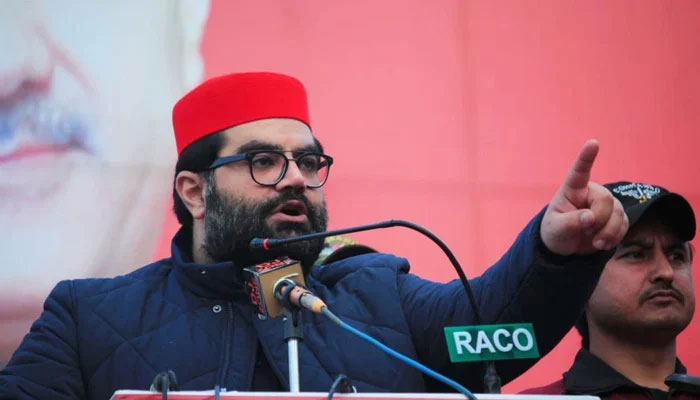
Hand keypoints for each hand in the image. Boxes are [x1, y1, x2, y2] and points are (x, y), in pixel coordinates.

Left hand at [541, 139, 627, 254]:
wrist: (566, 247)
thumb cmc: (556, 231)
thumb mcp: (557, 229)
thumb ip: (571, 222)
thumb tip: (590, 217)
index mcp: (572, 190)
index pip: (579, 171)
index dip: (586, 157)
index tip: (593, 143)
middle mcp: (591, 192)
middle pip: (606, 199)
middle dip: (598, 220)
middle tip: (586, 232)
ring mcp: (606, 204)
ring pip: (619, 213)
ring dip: (608, 232)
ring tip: (594, 242)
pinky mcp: (616, 216)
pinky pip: (625, 224)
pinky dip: (615, 237)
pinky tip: (603, 243)